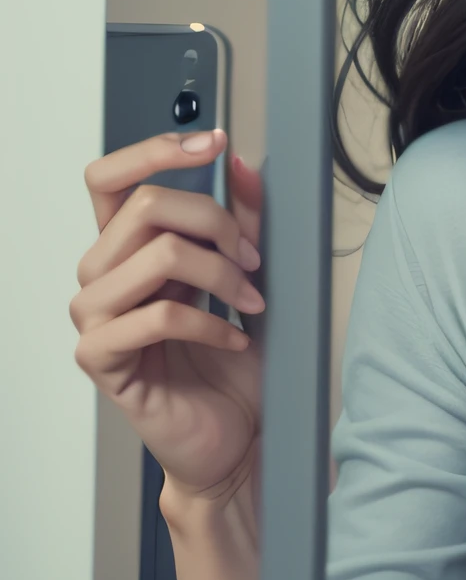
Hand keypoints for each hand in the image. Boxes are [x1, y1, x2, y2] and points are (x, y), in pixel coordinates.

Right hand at [72, 130, 266, 513]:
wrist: (236, 437)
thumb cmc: (233, 364)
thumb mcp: (248, 278)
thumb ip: (242, 222)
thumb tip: (238, 163)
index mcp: (126, 250)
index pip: (110, 179)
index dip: (155, 150)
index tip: (214, 141)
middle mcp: (102, 276)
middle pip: (145, 205)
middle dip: (217, 223)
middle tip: (254, 260)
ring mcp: (96, 317)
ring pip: (158, 253)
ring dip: (222, 273)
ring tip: (252, 302)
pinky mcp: (102, 357)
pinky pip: (160, 314)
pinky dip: (213, 321)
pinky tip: (235, 338)